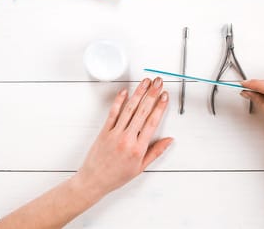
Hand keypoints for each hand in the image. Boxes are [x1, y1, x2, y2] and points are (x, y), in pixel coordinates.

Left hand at [73, 77, 172, 203]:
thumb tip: (169, 140)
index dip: (160, 106)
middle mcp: (127, 139)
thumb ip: (156, 152)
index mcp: (139, 149)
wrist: (94, 181)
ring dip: (138, 93)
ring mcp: (115, 133)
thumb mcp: (141, 167)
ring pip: (129, 109)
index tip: (165, 95)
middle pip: (143, 112)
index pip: (153, 122)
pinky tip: (125, 91)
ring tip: (145, 82)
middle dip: (152, 94)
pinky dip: (119, 101)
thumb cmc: (117, 176)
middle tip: (158, 82)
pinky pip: (113, 113)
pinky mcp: (104, 131)